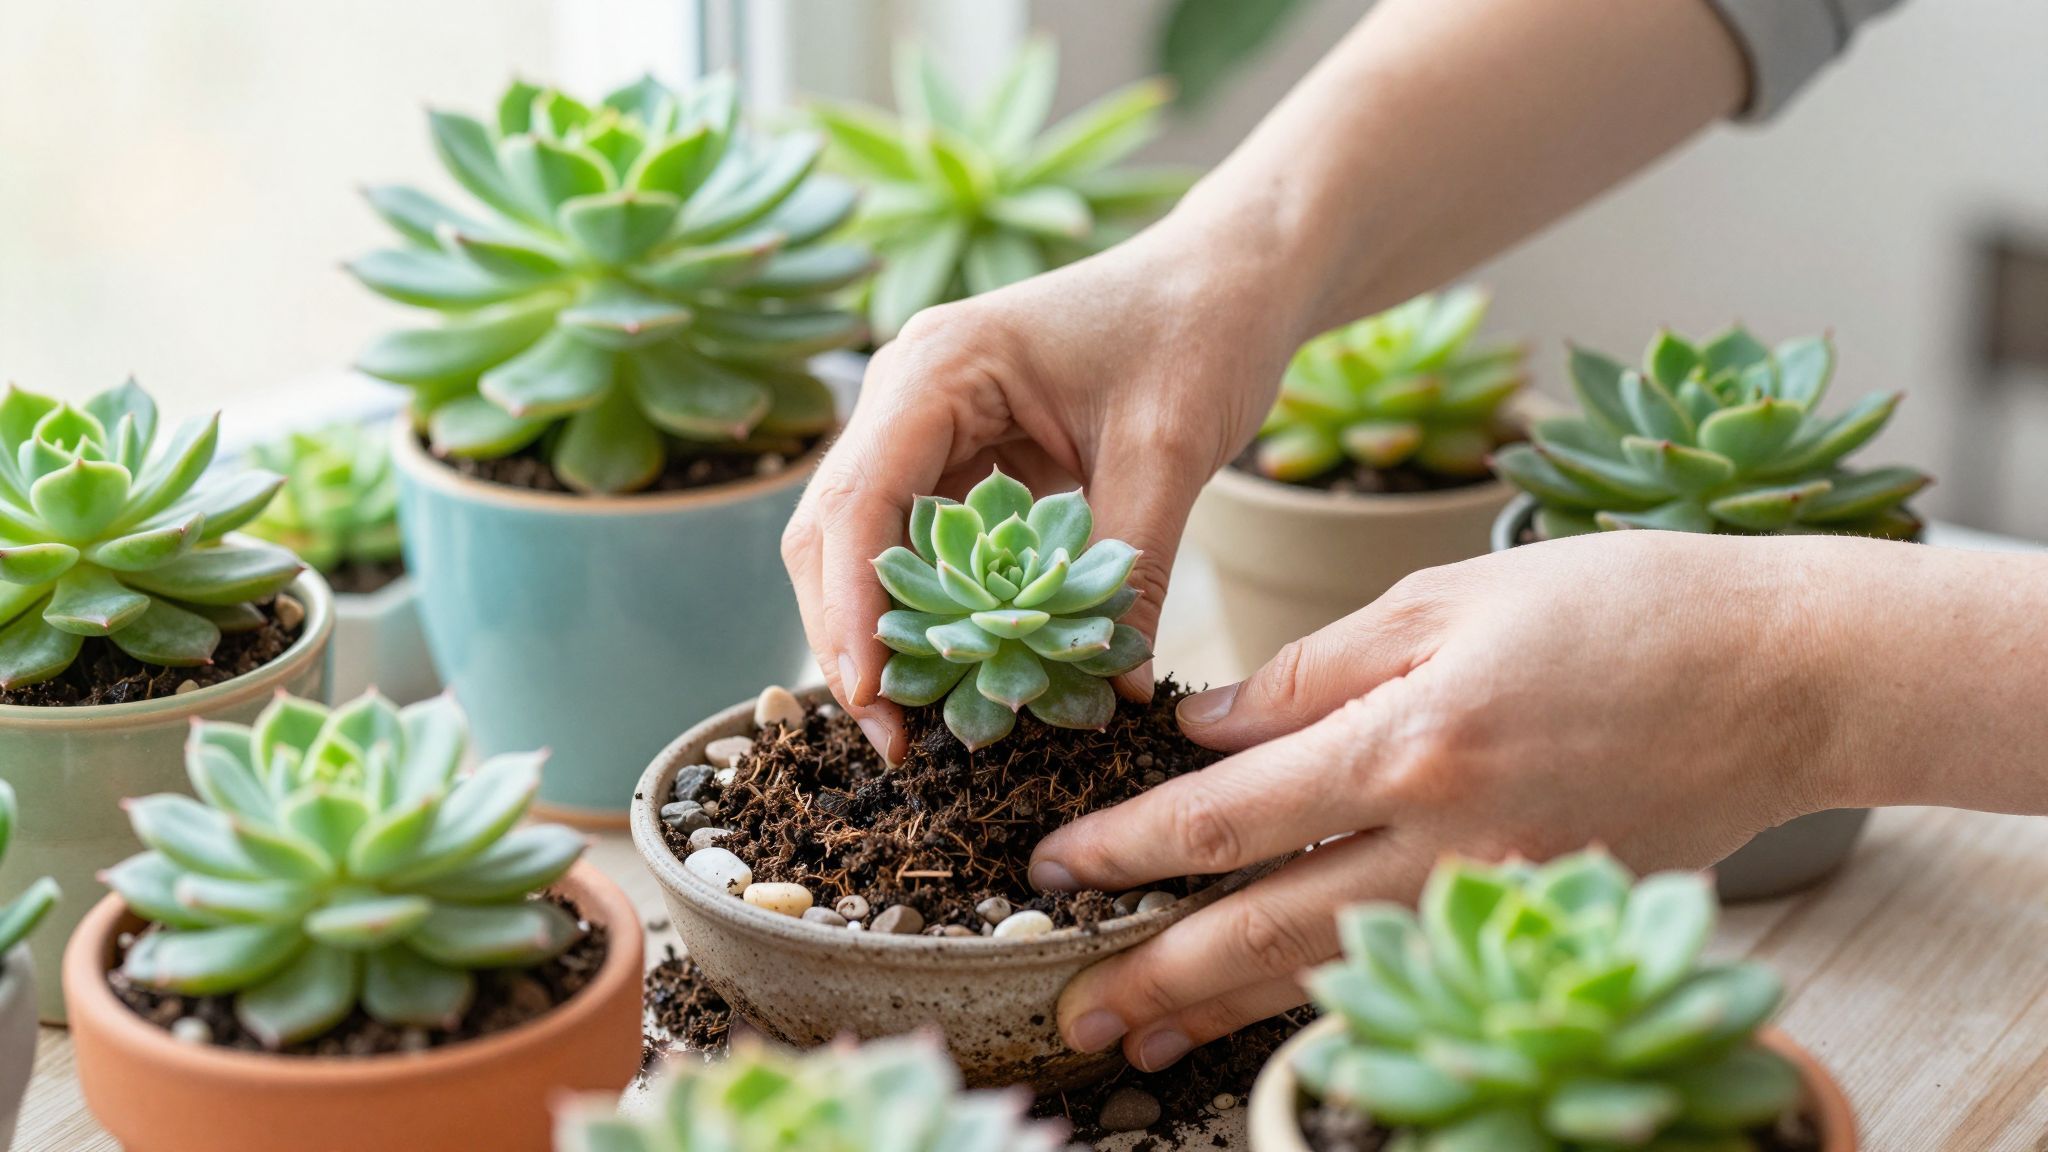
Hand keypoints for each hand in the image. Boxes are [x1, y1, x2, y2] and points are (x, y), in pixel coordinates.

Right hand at [782, 223, 1311, 759]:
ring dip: (885, 631)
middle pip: (836, 529)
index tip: (874, 695)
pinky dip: (935, 610)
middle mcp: (910, 391)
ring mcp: (928, 425)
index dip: (854, 606)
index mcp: (941, 365)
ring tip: (916, 724)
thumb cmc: (1201, 329)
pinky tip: (960, 671)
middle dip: (852, 635)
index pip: (861, 498)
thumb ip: (1133, 569)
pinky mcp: (962, 457)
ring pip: (867, 546)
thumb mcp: (1171, 451)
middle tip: (891, 738)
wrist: (1234, 274)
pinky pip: (924, 545)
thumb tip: (1115, 695)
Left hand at [1030, 530, 1894, 1071]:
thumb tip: (1205, 728)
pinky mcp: (1539, 922)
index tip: (1053, 867)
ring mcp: (1497, 899)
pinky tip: (1269, 1014)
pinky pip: (1409, 972)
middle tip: (1067, 1004)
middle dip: (1152, 972)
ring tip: (1140, 1039)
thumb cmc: (1616, 607)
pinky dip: (1328, 1001)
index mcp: (1408, 741)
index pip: (1228, 814)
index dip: (1128, 848)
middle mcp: (1445, 841)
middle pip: (1262, 926)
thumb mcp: (1444, 599)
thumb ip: (1313, 671)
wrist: (1778, 674)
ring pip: (1329, 971)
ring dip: (1222, 1010)